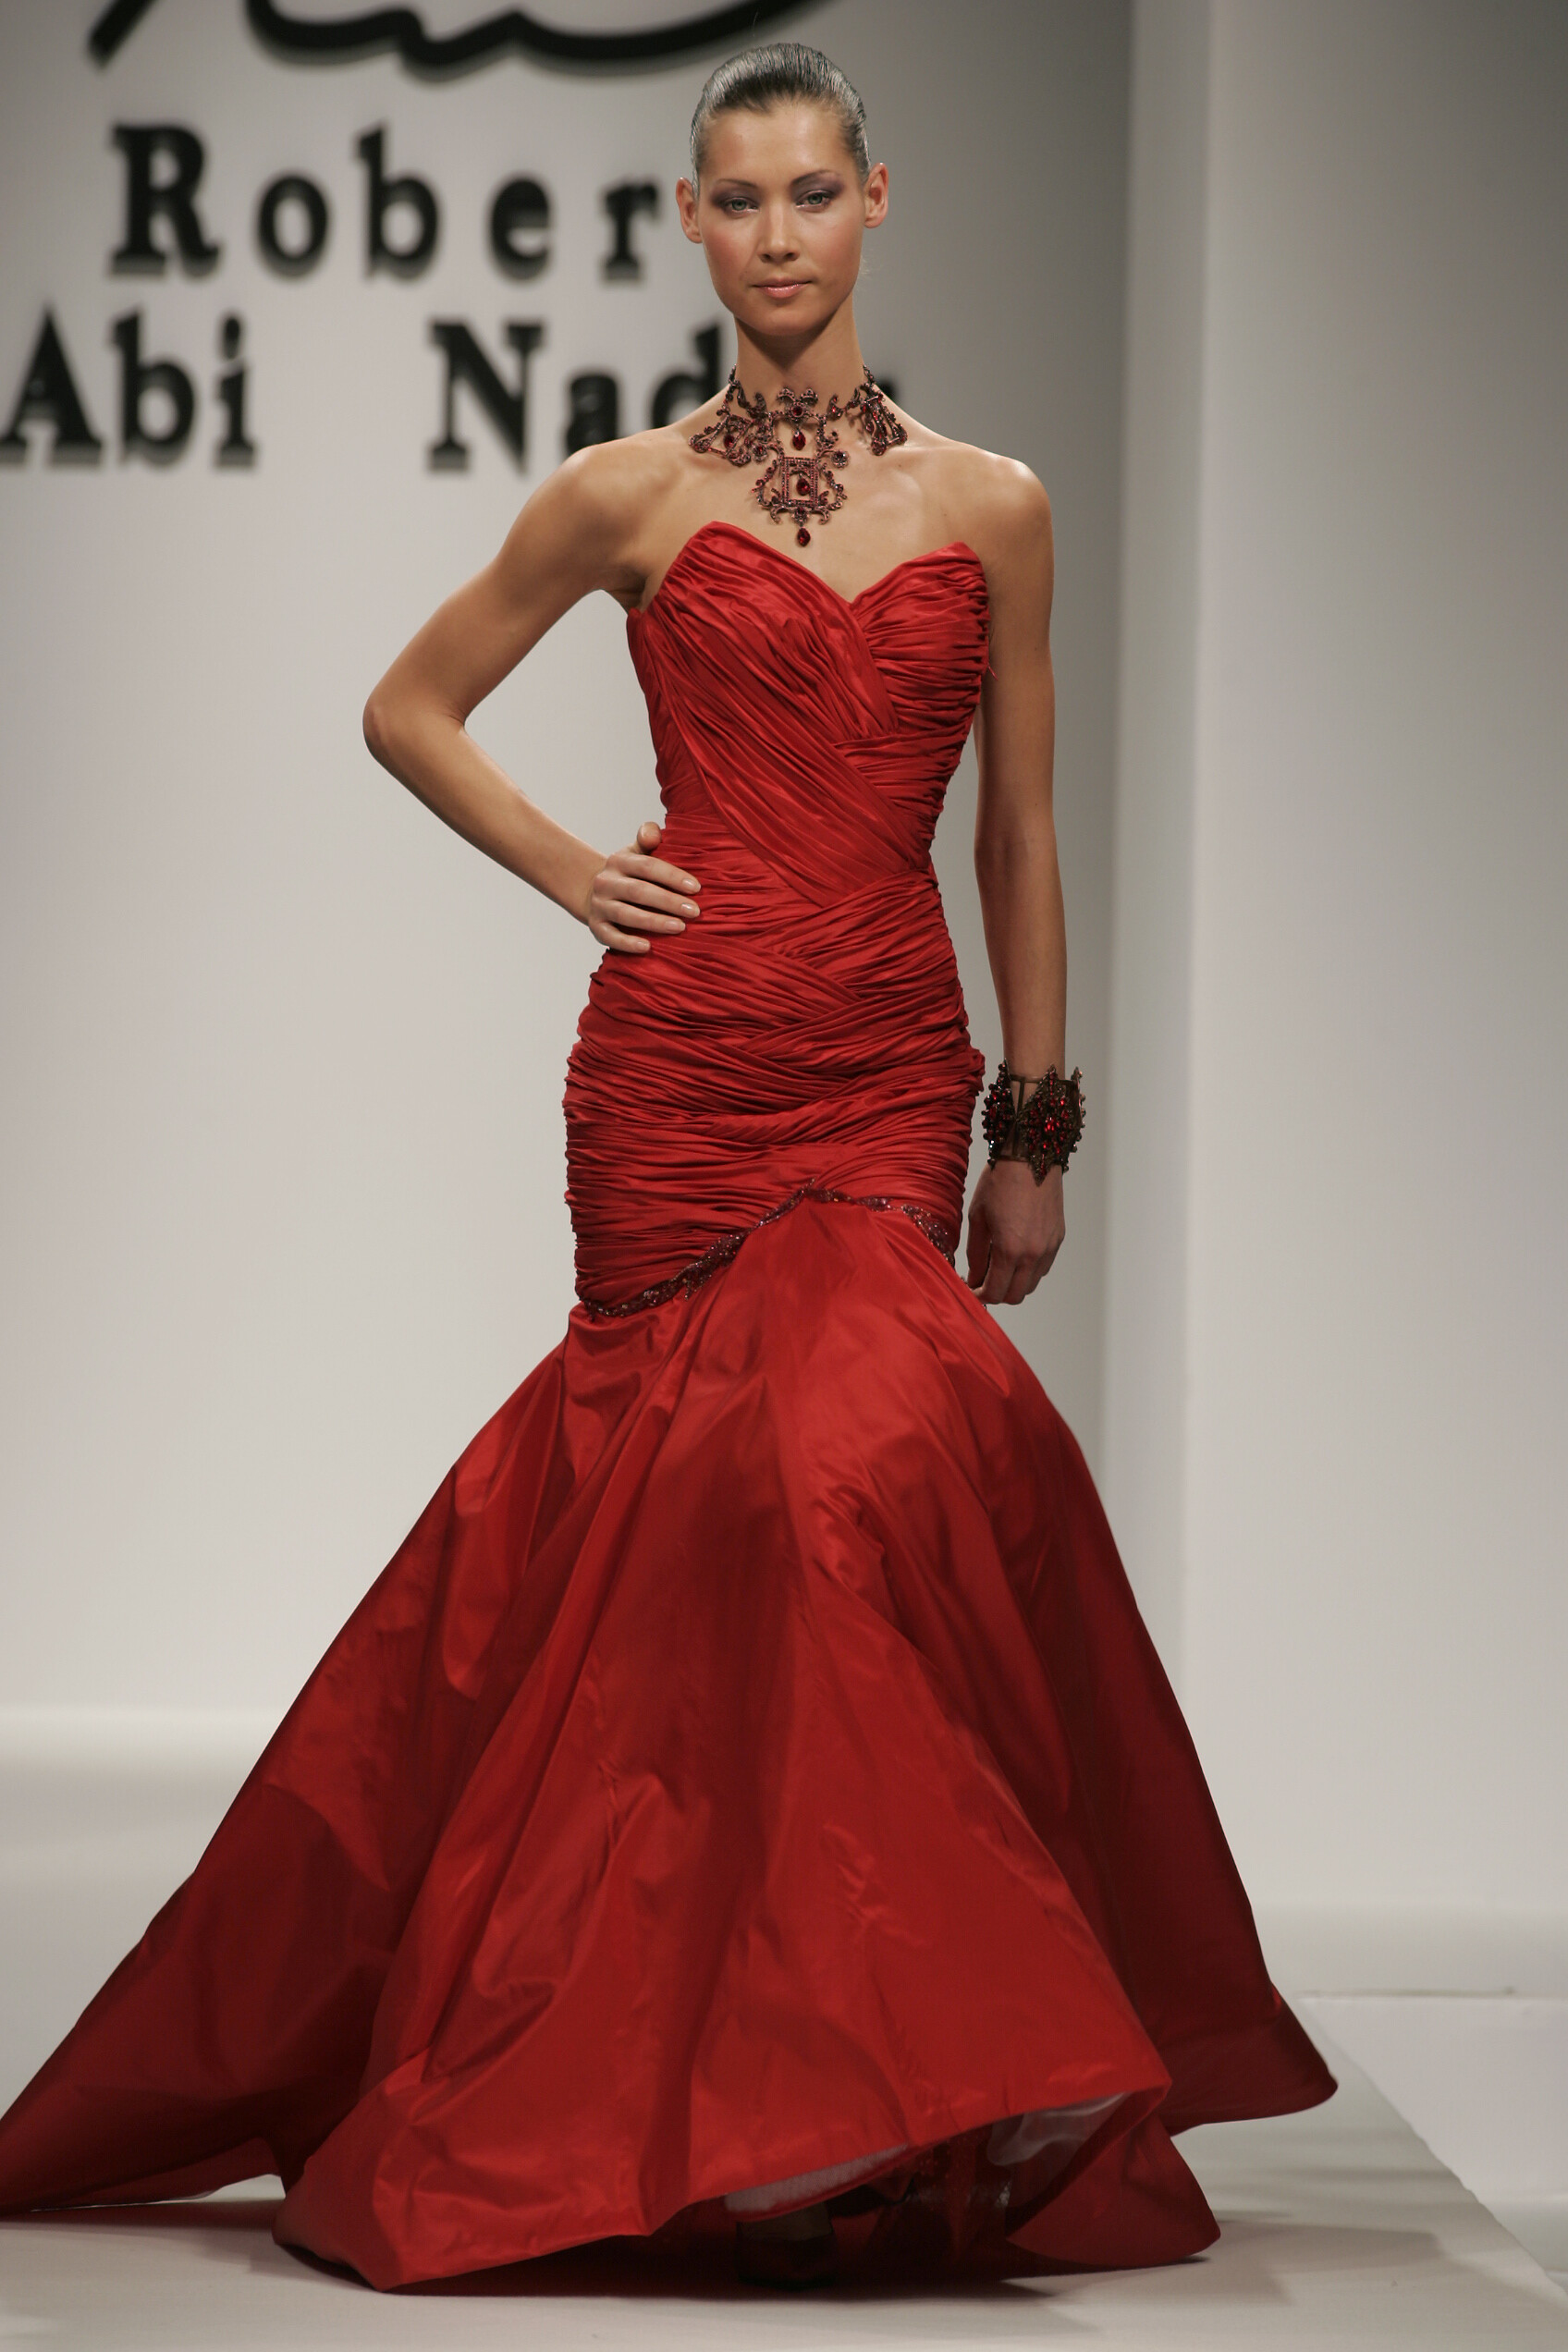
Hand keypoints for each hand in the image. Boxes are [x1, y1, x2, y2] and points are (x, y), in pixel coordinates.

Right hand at [585, 819, 700, 953]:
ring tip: (679, 927)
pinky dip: (628, 943)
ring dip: (654, 922)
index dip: (672, 876)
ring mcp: (599, 905)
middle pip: (639, 891)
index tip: (696, 888)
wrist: (593, 892)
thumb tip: (654, 833)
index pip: (648, 866)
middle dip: (669, 901)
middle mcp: (606, 882)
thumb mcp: (635, 851)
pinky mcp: (596, 926)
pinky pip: (611, 937)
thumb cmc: (628, 873)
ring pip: (626, 915)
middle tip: (694, 911)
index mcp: (619, 861)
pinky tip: (648, 947)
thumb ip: (648, 838)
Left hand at [964, 1160, 1064, 1304]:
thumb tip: (974, 1278)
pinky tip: (1015, 1255)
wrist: (1029, 1157)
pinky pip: (1043, 1268)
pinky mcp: (1058, 1239)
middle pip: (1015, 1296)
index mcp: (1010, 1250)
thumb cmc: (999, 1183)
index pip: (995, 1293)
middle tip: (982, 1281)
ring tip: (998, 1267)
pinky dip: (1028, 1270)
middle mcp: (1033, 1254)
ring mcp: (1049, 1247)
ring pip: (1031, 1284)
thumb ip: (976, 1254)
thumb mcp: (977, 1219)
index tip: (970, 1289)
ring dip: (1014, 1284)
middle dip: (996, 1294)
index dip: (979, 1296)